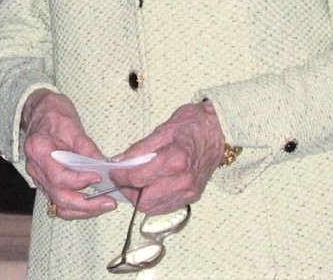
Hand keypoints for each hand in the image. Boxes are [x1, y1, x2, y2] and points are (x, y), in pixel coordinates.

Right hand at [21, 90, 118, 219]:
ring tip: (104, 204)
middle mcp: (35, 168)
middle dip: (86, 204)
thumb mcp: (72, 126)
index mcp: (38, 150)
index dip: (80, 181)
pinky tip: (94, 202)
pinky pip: (60, 201)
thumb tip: (103, 165)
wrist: (40, 111)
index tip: (99, 177)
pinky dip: (77, 206)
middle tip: (108, 202)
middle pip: (59, 196)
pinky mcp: (46, 182)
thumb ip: (87, 148)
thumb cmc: (54, 115)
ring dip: (83, 210)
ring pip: (59, 204)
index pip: (58, 177)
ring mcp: (39, 177)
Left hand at [108, 102, 224, 215]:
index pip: (138, 178)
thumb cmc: (192, 125)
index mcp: (175, 160)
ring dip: (139, 198)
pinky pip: (166, 206)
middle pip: (144, 200)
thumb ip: (139, 148)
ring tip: (133, 182)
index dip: (120, 176)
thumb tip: (119, 160)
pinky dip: (153, 200)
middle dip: (127, 191)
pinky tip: (148, 187)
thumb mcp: (162, 130)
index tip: (113, 171)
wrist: (219, 130)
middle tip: (121, 179)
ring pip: (154, 207)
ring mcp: (189, 191)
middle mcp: (184, 180)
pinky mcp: (192, 196)